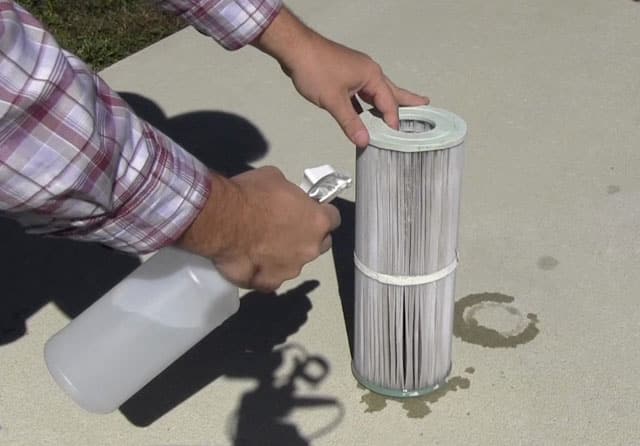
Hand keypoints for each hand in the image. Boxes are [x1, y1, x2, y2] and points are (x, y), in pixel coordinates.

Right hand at [178, 167, 340, 291]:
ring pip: (295, 262)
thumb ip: (289, 193)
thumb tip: (285, 198)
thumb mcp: (275, 178)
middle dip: (307, 236)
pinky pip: (271, 278)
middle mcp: (309, 248)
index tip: (311, 210)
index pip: (333, 218)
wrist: (222, 220)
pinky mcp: (269, 282)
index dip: (321, 213)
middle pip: (319, 244)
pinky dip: (264, 271)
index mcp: (317, 221)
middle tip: (286, 227)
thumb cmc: (250, 196)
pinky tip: (251, 261)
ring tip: (262, 244)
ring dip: (285, 254)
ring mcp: (291, 269)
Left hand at [253, 7, 428, 147]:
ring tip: (397, 114)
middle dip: (406, 100)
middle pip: (390, 91)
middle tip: (425, 104)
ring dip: (384, 104)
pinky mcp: (344, 75)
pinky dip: (365, 105)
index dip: (392, 120)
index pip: (388, 102)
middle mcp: (367, 71)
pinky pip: (360, 93)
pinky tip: (365, 114)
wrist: (295, 49)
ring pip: (375, 93)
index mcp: (371, 75)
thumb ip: (350, 123)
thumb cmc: (315, 68)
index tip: (396, 136)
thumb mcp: (334, 101)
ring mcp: (355, 73)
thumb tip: (364, 141)